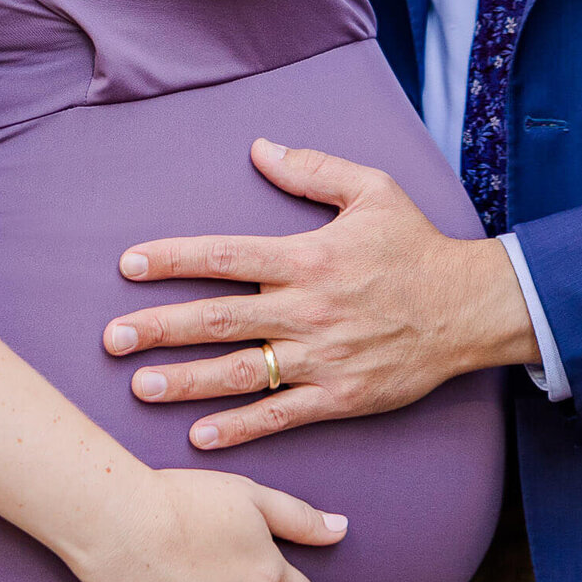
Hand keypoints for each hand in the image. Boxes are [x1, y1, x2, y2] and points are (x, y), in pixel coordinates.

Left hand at [104, 139, 540, 448]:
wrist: (471, 309)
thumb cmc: (417, 247)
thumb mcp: (373, 190)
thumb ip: (313, 169)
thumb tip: (260, 147)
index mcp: (308, 257)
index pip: (225, 255)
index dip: (173, 259)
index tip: (128, 265)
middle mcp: (308, 308)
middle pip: (218, 318)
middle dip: (159, 328)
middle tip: (110, 339)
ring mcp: (323, 356)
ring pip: (241, 371)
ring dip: (186, 381)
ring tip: (140, 385)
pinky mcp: (340, 396)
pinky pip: (281, 414)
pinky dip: (238, 427)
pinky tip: (197, 435)